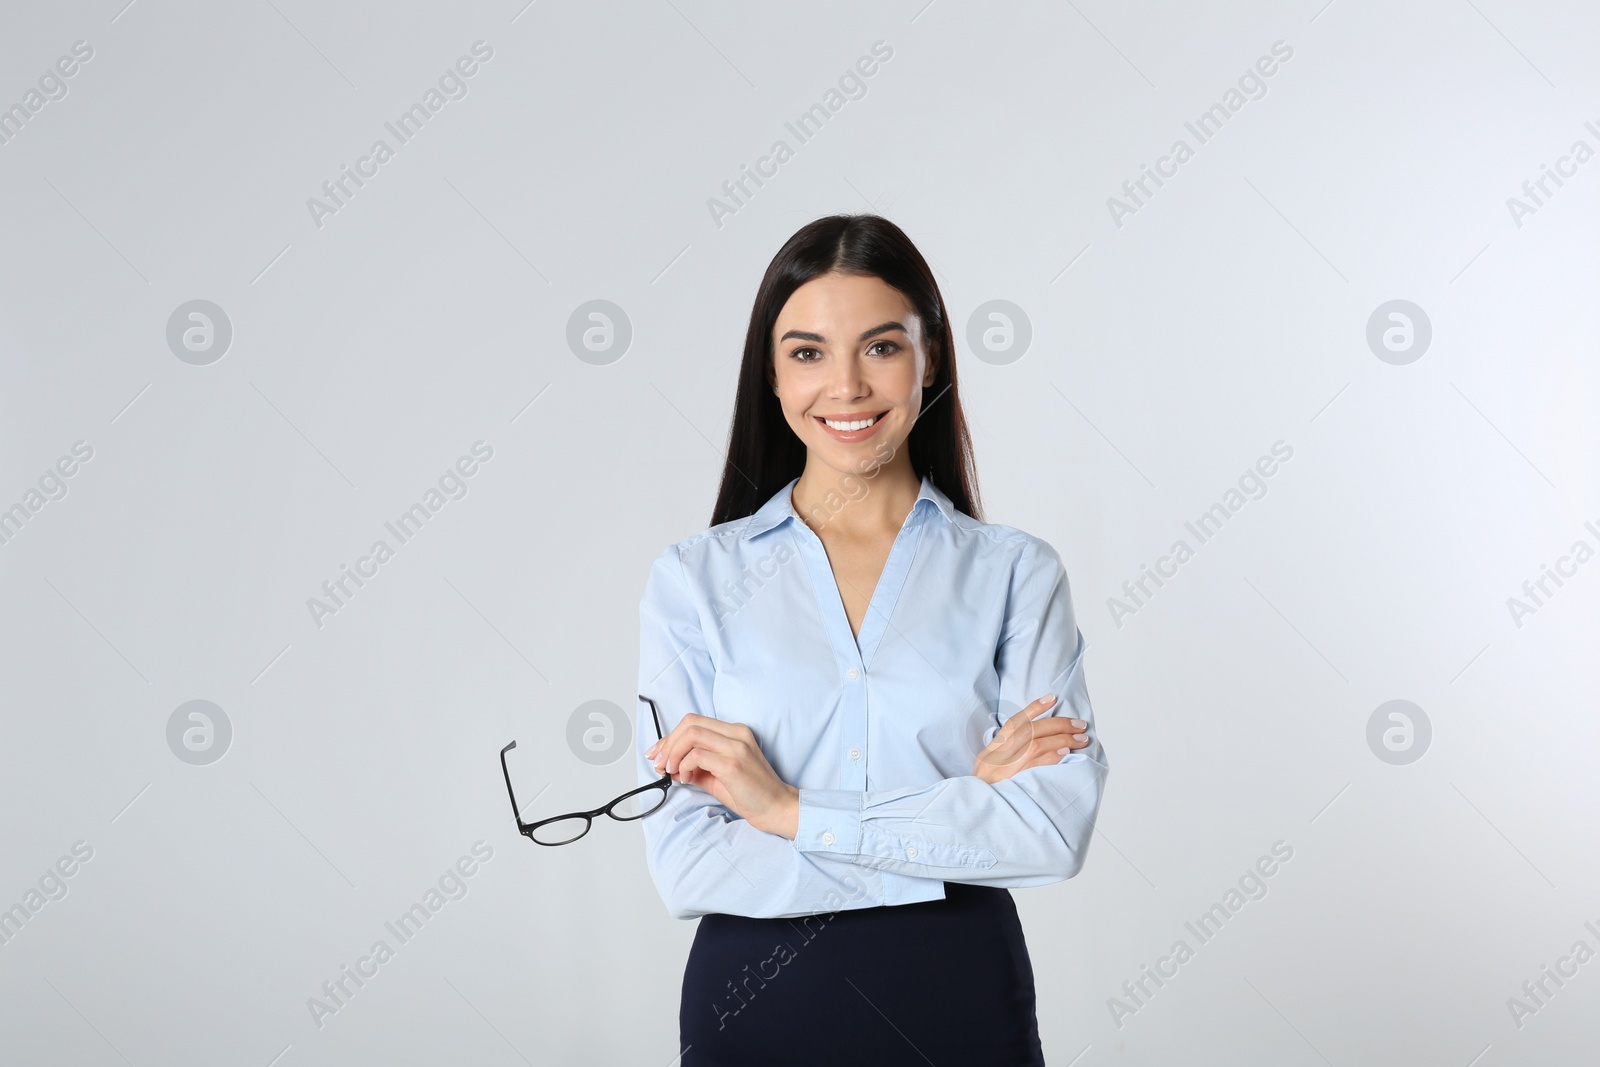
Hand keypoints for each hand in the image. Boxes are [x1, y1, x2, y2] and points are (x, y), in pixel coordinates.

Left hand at [645, 713, 799, 838]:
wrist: (776, 807)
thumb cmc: (750, 793)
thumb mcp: (718, 775)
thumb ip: (696, 766)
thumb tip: (670, 766)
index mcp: (734, 732)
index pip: (694, 722)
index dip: (670, 737)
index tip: (657, 753)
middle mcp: (736, 733)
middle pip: (689, 723)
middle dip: (667, 743)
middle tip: (659, 764)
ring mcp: (736, 747)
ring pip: (691, 734)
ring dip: (673, 753)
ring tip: (672, 772)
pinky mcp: (732, 764)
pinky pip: (697, 756)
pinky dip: (685, 766)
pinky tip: (687, 778)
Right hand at [973, 694, 1090, 785]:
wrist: (974, 815)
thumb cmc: (987, 793)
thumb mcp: (989, 770)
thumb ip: (1007, 755)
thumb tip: (1035, 742)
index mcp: (992, 750)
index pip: (1014, 723)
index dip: (1033, 708)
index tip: (1053, 698)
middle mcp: (997, 756)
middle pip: (1030, 731)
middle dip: (1058, 724)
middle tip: (1080, 725)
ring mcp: (1004, 769)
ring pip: (1035, 745)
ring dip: (1061, 739)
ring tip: (1080, 739)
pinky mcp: (1013, 782)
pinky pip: (1036, 765)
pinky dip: (1051, 757)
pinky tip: (1066, 752)